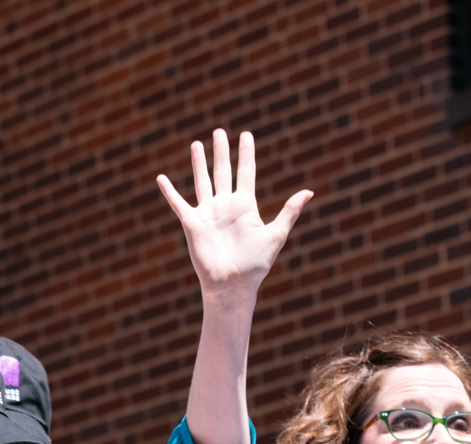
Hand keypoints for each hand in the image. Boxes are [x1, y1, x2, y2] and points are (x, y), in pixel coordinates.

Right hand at [156, 130, 312, 303]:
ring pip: (202, 181)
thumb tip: (309, 191)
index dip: (246, 153)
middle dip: (221, 152)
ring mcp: (208, 213)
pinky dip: (169, 191)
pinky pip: (178, 203)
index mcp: (246, 206)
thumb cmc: (255, 264)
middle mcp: (226, 206)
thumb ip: (289, 211)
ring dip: (199, 163)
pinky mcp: (192, 223)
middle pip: (223, 171)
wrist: (232, 285)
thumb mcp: (276, 235)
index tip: (246, 135)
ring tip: (197, 143)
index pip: (246, 172)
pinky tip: (161, 178)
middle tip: (219, 132)